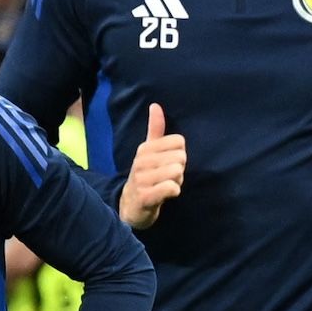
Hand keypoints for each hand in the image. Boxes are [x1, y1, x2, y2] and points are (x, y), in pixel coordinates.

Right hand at [121, 103, 183, 228]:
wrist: (130, 205)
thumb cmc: (145, 176)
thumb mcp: (148, 151)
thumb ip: (155, 129)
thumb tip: (155, 105)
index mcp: (144, 149)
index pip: (179, 142)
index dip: (179, 155)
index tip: (167, 163)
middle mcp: (141, 162)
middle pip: (181, 157)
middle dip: (179, 170)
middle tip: (166, 177)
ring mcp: (142, 179)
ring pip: (177, 173)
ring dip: (177, 182)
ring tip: (164, 185)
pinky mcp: (145, 196)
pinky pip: (172, 188)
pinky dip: (174, 192)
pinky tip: (165, 195)